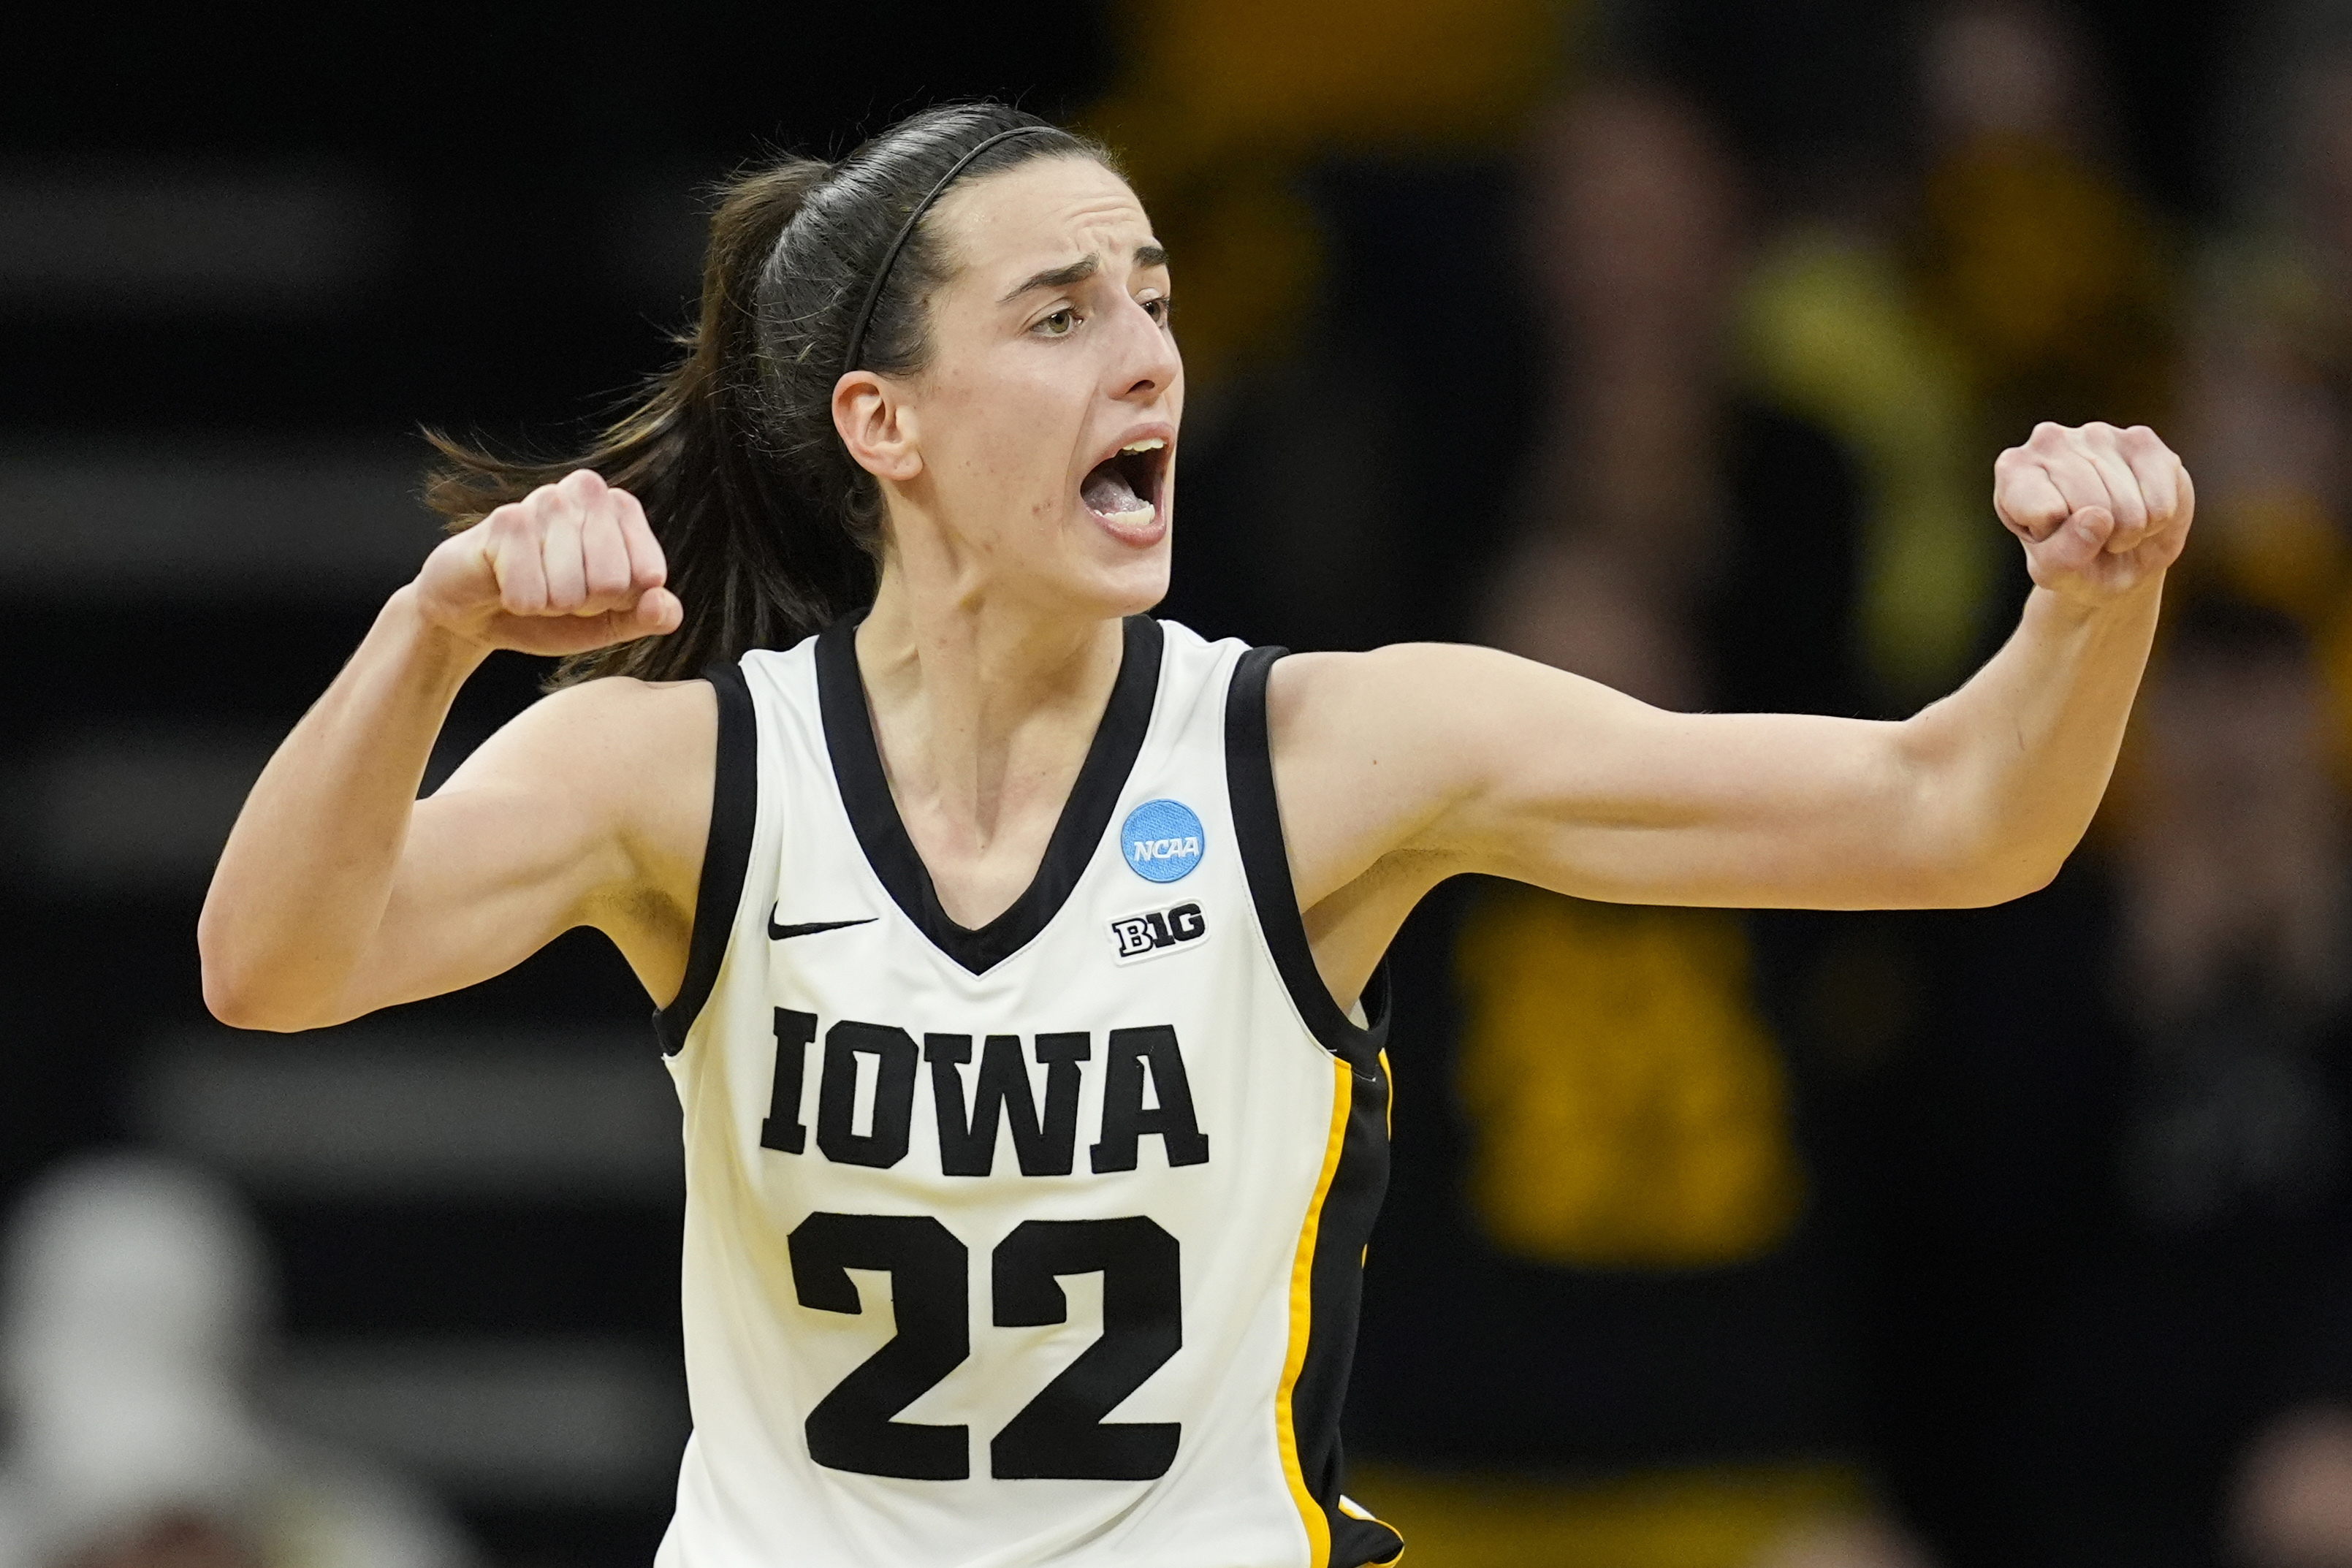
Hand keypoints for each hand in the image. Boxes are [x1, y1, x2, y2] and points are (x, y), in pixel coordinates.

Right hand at [414, 469, 682, 654]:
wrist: (477, 613)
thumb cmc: (550, 610)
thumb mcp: (609, 622)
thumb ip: (648, 617)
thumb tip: (665, 607)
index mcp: (621, 508)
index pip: (649, 575)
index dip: (621, 602)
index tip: (596, 594)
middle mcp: (587, 492)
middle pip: (613, 582)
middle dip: (585, 604)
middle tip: (560, 593)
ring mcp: (544, 501)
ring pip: (571, 590)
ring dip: (549, 606)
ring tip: (535, 587)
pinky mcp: (505, 521)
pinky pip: (530, 593)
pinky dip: (520, 604)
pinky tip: (506, 585)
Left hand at [1994, 422, 2193, 604]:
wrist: (2118, 558)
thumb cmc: (2073, 561)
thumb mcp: (2054, 571)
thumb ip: (2062, 555)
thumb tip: (2098, 518)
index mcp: (2013, 469)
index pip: (2045, 512)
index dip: (2057, 540)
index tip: (2051, 535)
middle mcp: (2050, 440)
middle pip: (2091, 507)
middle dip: (2099, 539)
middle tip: (2090, 535)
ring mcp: (2098, 434)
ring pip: (2128, 507)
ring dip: (2128, 532)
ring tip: (2113, 525)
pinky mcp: (2143, 440)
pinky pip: (2160, 501)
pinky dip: (2156, 520)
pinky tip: (2140, 507)